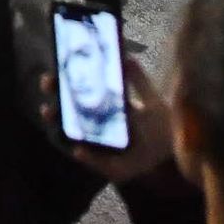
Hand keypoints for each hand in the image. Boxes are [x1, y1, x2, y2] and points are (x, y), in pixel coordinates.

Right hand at [43, 48, 172, 181]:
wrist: (177, 158)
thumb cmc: (161, 128)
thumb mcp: (152, 101)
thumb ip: (140, 82)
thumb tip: (127, 57)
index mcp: (106, 109)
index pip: (79, 95)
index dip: (64, 84)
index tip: (52, 72)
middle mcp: (97, 128)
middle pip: (69, 113)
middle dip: (55, 100)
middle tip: (47, 86)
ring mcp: (99, 148)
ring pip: (73, 136)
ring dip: (60, 125)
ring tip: (51, 113)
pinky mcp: (107, 167)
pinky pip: (92, 161)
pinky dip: (85, 156)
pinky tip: (79, 149)